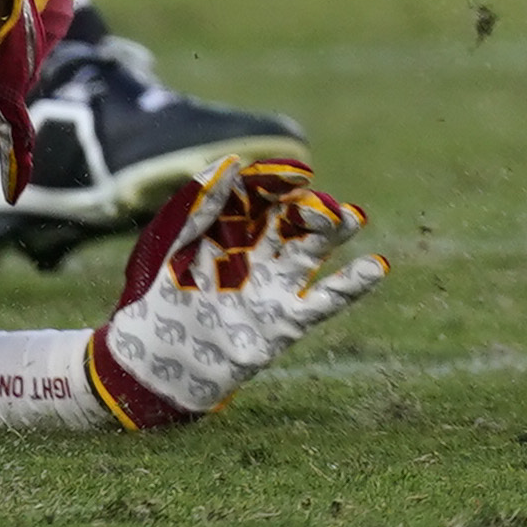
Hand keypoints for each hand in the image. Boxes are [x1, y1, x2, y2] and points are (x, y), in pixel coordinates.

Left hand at [83, 156, 388, 428]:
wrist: (151, 365)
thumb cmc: (154, 302)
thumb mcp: (170, 247)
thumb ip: (201, 207)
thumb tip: (232, 161)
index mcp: (230, 232)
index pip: (263, 197)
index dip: (278, 183)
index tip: (292, 174)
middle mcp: (258, 256)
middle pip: (294, 221)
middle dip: (311, 207)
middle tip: (318, 202)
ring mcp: (274, 288)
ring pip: (312, 251)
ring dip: (335, 233)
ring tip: (352, 216)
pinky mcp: (284, 322)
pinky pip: (323, 301)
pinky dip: (350, 285)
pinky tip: (375, 266)